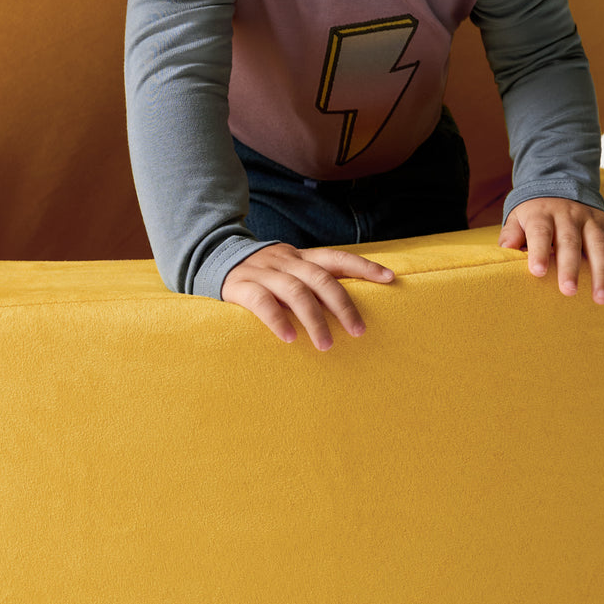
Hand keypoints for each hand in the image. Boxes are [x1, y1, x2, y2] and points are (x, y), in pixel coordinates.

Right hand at [221, 244, 394, 349]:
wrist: (213, 258)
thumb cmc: (263, 275)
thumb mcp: (290, 272)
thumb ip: (313, 283)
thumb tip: (351, 309)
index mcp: (302, 258)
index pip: (338, 257)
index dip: (364, 266)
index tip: (390, 279)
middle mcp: (286, 261)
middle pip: (321, 278)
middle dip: (343, 304)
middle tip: (358, 330)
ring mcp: (264, 272)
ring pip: (295, 291)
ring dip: (314, 319)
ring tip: (326, 345)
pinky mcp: (241, 286)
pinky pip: (262, 302)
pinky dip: (277, 320)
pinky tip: (289, 338)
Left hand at [499, 197, 603, 303]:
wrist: (559, 185)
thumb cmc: (535, 214)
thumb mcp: (518, 218)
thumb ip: (511, 234)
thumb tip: (506, 251)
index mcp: (542, 214)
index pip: (540, 231)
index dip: (538, 250)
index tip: (537, 271)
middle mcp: (569, 214)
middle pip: (570, 240)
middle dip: (570, 266)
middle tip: (569, 291)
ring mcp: (591, 219)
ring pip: (599, 244)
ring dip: (601, 272)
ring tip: (600, 298)